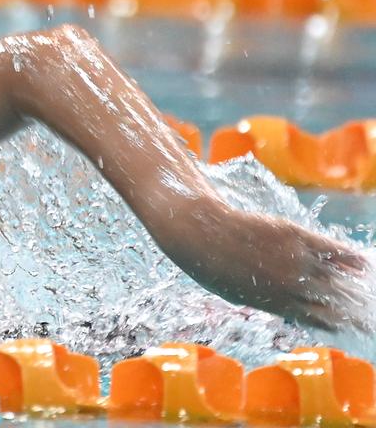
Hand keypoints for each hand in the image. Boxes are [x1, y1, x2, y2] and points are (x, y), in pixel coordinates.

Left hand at [173, 208, 367, 330]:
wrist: (201, 234)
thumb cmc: (212, 266)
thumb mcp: (239, 294)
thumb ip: (268, 301)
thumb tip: (288, 307)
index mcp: (278, 304)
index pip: (320, 319)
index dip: (340, 323)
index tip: (352, 326)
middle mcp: (292, 286)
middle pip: (336, 301)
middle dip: (356, 310)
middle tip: (369, 316)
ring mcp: (295, 260)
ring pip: (337, 275)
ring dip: (356, 285)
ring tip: (368, 290)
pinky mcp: (295, 236)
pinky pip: (330, 249)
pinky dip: (349, 257)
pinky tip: (362, 264)